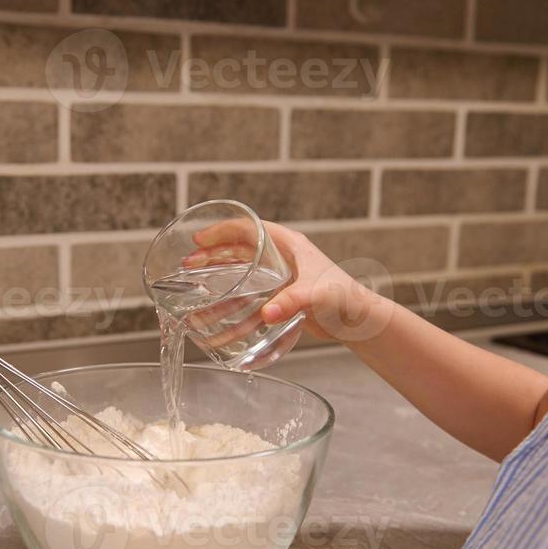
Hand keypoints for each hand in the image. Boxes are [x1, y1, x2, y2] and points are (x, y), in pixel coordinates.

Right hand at [186, 219, 391, 345]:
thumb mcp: (315, 295)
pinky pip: (250, 293)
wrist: (359, 320)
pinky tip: (217, 310)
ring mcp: (281, 277)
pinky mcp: (281, 296)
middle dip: (213, 253)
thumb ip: (291, 303)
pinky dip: (232, 298)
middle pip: (239, 248)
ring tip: (194, 282)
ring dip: (218, 274)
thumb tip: (266, 315)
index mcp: (289, 245)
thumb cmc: (344, 298)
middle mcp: (282, 257)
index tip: (199, 239)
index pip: (249, 227)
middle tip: (189, 262)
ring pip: (242, 270)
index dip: (221, 231)